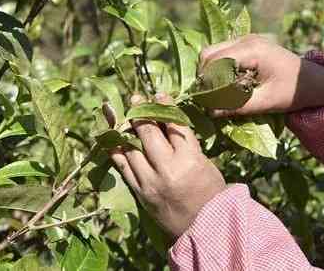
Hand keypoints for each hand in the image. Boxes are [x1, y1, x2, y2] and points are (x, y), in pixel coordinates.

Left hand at [110, 94, 225, 238]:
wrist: (205, 229)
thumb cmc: (211, 194)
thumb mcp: (205, 164)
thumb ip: (186, 144)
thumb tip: (167, 123)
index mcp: (190, 160)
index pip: (174, 125)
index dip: (165, 107)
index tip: (159, 95)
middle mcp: (167, 169)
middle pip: (148, 133)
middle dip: (141, 113)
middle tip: (135, 99)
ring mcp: (150, 182)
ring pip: (131, 148)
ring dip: (125, 129)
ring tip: (122, 117)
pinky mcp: (140, 193)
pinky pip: (123, 168)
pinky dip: (117, 152)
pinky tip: (112, 140)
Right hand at [199, 34, 323, 115]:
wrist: (315, 80)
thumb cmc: (294, 91)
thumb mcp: (267, 102)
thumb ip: (238, 107)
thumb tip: (210, 112)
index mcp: (252, 50)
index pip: (214, 62)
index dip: (206, 83)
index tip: (206, 103)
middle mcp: (246, 39)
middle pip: (208, 54)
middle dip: (204, 77)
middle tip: (208, 99)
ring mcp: (245, 39)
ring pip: (212, 52)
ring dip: (210, 73)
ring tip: (216, 93)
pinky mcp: (246, 44)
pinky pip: (222, 53)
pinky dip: (218, 69)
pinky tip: (226, 85)